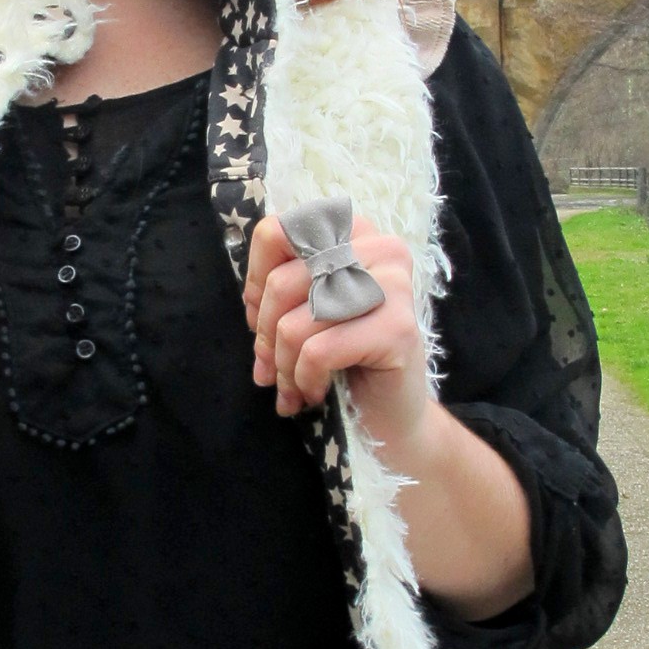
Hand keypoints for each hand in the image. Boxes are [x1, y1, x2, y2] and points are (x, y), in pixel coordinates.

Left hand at [243, 211, 431, 454]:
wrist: (388, 416)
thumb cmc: (344, 360)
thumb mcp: (309, 309)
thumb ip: (283, 284)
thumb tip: (251, 299)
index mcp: (355, 232)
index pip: (276, 233)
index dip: (256, 281)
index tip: (258, 318)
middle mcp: (381, 249)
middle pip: (281, 283)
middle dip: (265, 336)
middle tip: (269, 368)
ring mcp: (393, 287)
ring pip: (295, 323)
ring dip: (283, 366)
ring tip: (292, 387)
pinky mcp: (397, 329)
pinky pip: (318, 352)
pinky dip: (305, 381)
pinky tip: (316, 392)